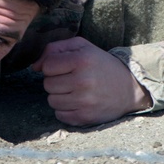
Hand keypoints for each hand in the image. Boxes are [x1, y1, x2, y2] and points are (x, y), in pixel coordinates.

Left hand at [31, 37, 152, 126]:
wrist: (129, 88)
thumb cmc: (101, 64)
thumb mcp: (82, 47)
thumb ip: (54, 49)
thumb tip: (34, 67)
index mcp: (82, 60)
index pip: (47, 66)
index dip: (52, 66)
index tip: (64, 67)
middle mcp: (83, 81)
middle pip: (47, 84)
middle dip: (56, 81)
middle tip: (71, 79)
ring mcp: (84, 101)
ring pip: (51, 100)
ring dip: (59, 96)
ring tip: (74, 90)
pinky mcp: (85, 117)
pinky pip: (59, 115)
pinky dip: (64, 109)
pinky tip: (77, 102)